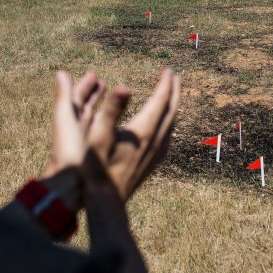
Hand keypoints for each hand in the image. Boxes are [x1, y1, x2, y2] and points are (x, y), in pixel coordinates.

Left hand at [43, 71, 104, 177]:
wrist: (70, 185)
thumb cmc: (69, 152)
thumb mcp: (67, 120)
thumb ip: (64, 96)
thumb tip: (60, 72)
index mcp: (67, 120)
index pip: (75, 97)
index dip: (84, 85)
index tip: (94, 74)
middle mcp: (74, 129)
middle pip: (83, 106)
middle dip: (91, 93)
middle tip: (100, 81)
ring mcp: (83, 141)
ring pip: (91, 118)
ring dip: (98, 105)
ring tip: (109, 95)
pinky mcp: (92, 151)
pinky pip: (98, 132)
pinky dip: (104, 122)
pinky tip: (114, 122)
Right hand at [86, 69, 180, 199]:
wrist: (106, 202)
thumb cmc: (97, 168)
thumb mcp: (99, 135)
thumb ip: (112, 109)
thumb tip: (124, 86)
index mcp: (143, 129)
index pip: (160, 100)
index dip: (165, 84)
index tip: (167, 70)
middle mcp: (155, 140)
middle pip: (171, 110)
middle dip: (174, 92)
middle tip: (174, 77)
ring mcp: (157, 153)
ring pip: (171, 124)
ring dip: (173, 107)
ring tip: (171, 96)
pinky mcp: (154, 162)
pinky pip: (167, 136)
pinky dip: (169, 123)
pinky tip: (164, 126)